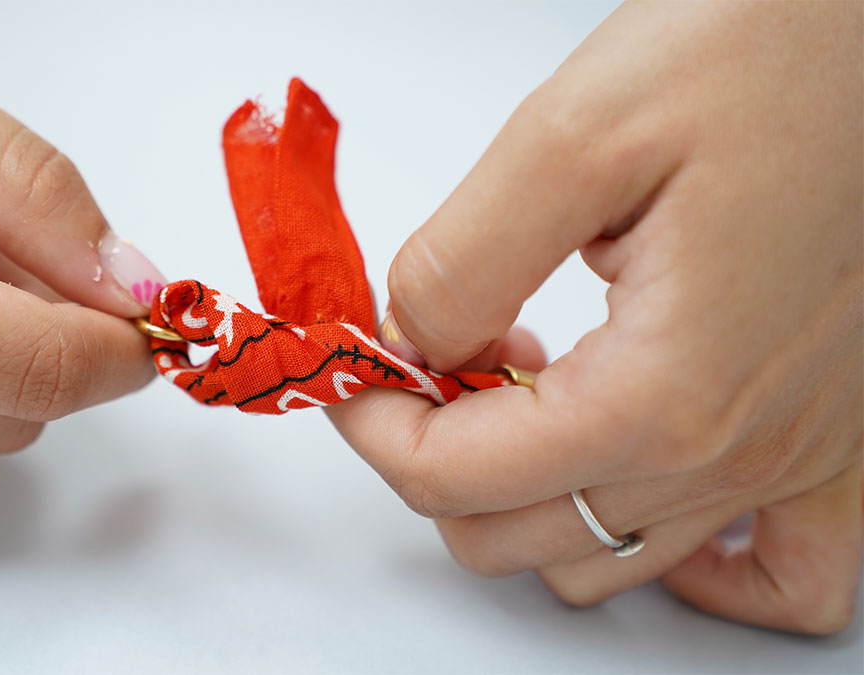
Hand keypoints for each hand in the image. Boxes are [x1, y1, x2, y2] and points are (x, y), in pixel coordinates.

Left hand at [328, 1, 860, 633]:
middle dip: (434, 459)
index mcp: (659, 392)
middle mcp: (733, 450)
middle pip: (511, 535)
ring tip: (524, 393)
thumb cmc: (772, 54)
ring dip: (529, 496)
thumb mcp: (570, 138)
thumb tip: (410, 342)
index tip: (357, 369)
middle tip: (425, 366)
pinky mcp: (838, 436)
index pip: (451, 478)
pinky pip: (778, 574)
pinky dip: (690, 561)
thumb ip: (460, 266)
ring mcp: (793, 456)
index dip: (375, 426)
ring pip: (606, 561)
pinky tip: (640, 487)